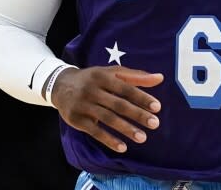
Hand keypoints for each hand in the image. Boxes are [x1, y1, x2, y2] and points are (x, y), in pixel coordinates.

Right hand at [49, 65, 163, 152]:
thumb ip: (137, 76)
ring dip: (126, 129)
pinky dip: (109, 140)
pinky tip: (122, 147)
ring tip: (143, 137)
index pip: (126, 88)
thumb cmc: (94, 79)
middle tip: (155, 124)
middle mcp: (92, 90)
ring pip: (107, 119)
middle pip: (118, 104)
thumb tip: (160, 78)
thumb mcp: (112, 72)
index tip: (157, 107)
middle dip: (137, 114)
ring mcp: (83, 105)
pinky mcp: (76, 119)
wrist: (60, 85)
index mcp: (104, 77)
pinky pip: (94, 131)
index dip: (142, 97)